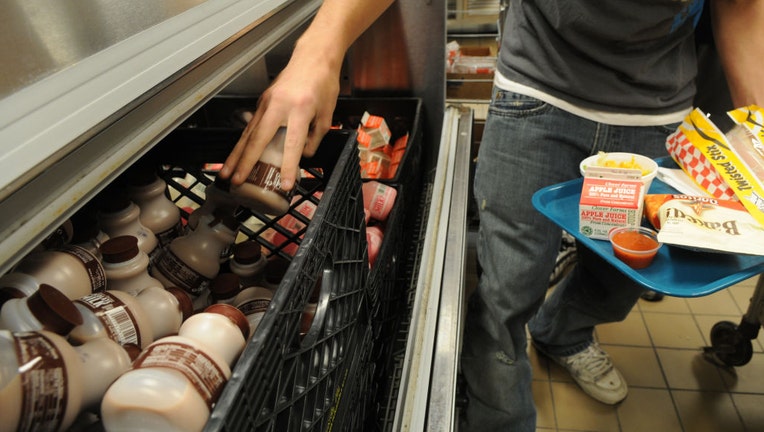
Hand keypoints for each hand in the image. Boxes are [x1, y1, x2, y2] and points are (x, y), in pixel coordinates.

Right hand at [219, 52, 340, 190]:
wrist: (313, 58)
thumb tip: (302, 155)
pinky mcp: (262, 102)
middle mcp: (279, 106)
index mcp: (301, 110)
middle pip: (258, 138)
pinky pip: (250, 126)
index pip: (293, 143)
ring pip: (248, 133)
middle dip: (245, 162)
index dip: (289, 165)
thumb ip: (315, 138)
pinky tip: (235, 156)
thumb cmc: (323, 84)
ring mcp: (267, 103)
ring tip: (226, 172)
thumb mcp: (327, 115)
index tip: (286, 184)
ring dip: (236, 154)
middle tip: (236, 180)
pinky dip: (242, 143)